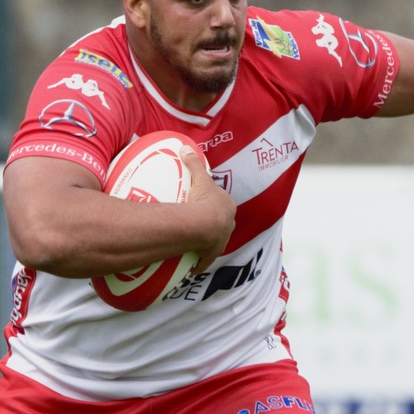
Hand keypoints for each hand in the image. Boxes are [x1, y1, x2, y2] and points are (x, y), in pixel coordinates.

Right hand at [180, 146, 235, 271]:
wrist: (203, 225)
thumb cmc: (204, 200)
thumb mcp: (200, 178)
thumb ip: (194, 163)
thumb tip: (185, 147)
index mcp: (227, 207)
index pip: (222, 204)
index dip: (215, 203)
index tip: (205, 203)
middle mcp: (228, 225)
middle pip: (221, 223)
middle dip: (214, 223)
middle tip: (200, 223)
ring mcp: (220, 241)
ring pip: (215, 241)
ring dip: (207, 242)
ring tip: (196, 242)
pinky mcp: (211, 254)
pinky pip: (204, 259)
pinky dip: (199, 262)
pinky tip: (193, 266)